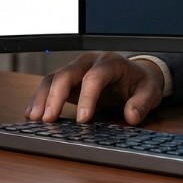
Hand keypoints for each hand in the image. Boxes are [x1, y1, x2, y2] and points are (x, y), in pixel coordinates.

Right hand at [26, 52, 165, 124]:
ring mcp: (76, 68)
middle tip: (48, 118)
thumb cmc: (140, 83)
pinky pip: (50, 84)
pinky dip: (40, 98)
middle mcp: (89, 61)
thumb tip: (131, 116)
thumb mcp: (150, 91)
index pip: (94, 76)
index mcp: (111, 62)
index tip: (83, 120)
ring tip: (33, 117)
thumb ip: (142, 103)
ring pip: (54, 78)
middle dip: (56, 96)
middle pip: (67, 73)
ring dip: (42, 97)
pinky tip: (32, 113)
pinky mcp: (68, 79)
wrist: (135, 74)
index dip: (87, 97)